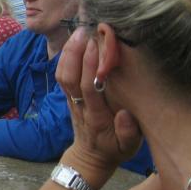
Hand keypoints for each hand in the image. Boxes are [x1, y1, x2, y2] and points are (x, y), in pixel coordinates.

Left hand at [56, 28, 142, 173]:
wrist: (90, 157)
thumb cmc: (113, 150)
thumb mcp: (127, 148)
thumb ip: (128, 133)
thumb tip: (124, 115)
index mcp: (95, 116)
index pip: (88, 88)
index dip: (89, 67)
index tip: (95, 46)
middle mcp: (79, 105)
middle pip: (69, 77)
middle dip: (74, 53)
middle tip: (84, 31)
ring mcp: (71, 100)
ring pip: (62, 75)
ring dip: (68, 52)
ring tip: (78, 32)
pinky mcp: (68, 97)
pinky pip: (62, 76)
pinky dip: (66, 58)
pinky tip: (74, 43)